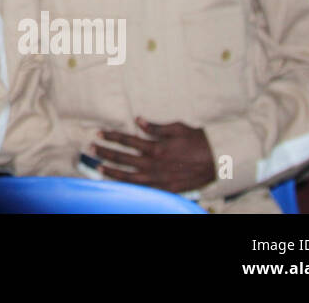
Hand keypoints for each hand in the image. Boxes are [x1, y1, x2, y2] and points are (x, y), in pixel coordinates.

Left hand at [92, 118, 215, 193]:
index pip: (128, 140)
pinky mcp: (167, 188)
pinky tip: (119, 183)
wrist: (217, 161)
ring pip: (130, 176)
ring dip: (112, 171)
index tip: (98, 132)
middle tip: (90, 148)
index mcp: (157, 147)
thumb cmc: (198, 141)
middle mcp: (155, 164)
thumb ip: (156, 127)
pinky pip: (144, 188)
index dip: (112, 136)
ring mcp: (160, 178)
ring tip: (97, 167)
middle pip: (124, 158)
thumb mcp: (177, 128)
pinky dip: (129, 186)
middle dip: (105, 152)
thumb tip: (139, 120)